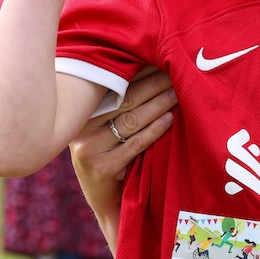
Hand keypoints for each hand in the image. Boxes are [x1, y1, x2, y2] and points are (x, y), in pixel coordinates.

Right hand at [70, 67, 176, 197]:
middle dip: (154, 84)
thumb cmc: (113, 157)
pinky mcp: (102, 168)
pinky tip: (170, 119)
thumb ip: (119, 104)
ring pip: (132, 120)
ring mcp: (89, 149)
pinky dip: (155, 130)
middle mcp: (81, 128)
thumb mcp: (107, 130)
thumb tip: (151, 66)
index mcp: (81, 114)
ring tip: (178, 92)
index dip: (138, 70)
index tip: (160, 57)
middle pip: (125, 99)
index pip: (112, 84)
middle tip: (176, 70)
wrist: (107, 201)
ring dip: (159, 104)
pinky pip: (135, 144)